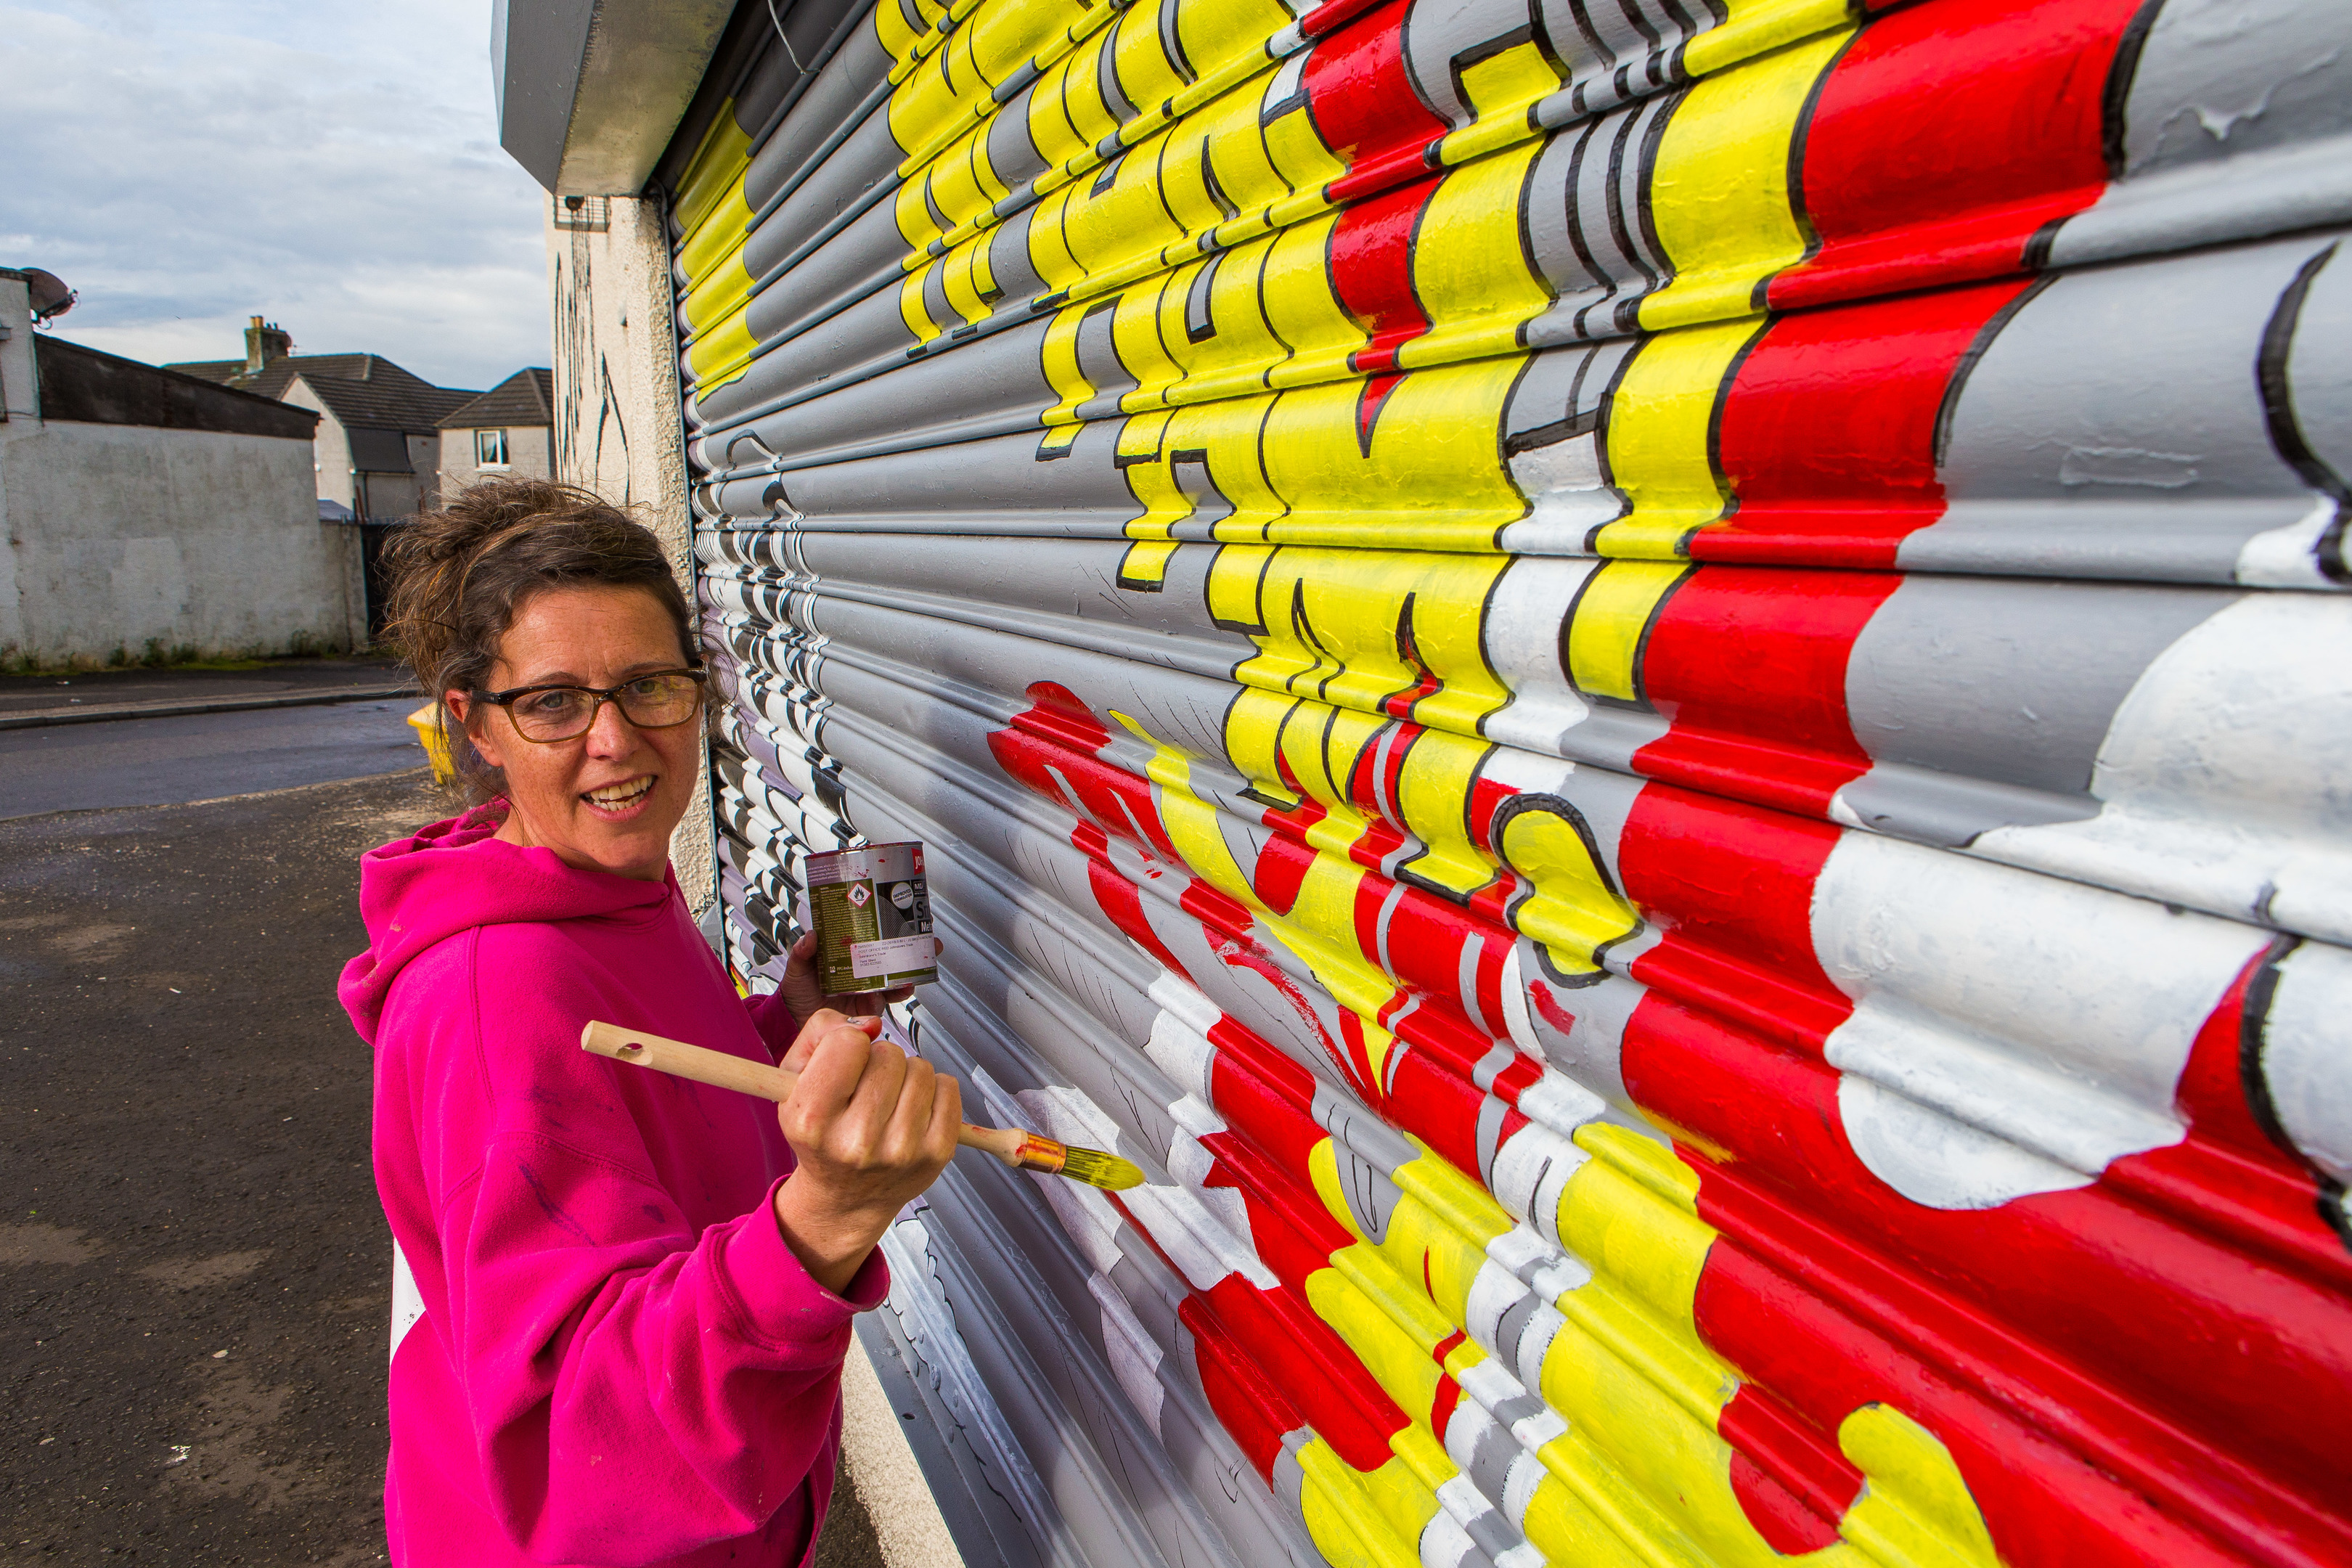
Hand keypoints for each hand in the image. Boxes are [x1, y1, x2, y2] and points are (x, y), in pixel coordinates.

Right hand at [769, 1008, 960, 1293]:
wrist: (845, 1197)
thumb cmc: (821, 1134)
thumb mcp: (793, 1080)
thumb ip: (820, 1031)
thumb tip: (871, 1025)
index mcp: (812, 1120)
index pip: (848, 1043)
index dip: (847, 1043)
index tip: (843, 1062)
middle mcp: (857, 1141)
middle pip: (888, 1054)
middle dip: (878, 1061)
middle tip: (865, 1088)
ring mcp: (901, 1150)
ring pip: (921, 1068)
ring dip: (906, 1074)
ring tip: (887, 1100)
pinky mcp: (936, 1154)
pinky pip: (949, 1087)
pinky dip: (934, 1089)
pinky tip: (911, 1108)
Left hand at [777, 930, 939, 1019]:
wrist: (795, 1023)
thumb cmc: (797, 992)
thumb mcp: (797, 967)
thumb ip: (802, 952)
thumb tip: (811, 936)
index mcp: (847, 953)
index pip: (871, 934)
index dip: (889, 924)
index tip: (903, 913)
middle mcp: (862, 968)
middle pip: (892, 952)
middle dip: (913, 943)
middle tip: (926, 937)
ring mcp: (869, 986)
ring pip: (897, 974)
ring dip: (913, 967)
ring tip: (918, 962)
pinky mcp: (871, 1005)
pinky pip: (890, 997)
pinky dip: (899, 992)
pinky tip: (903, 986)